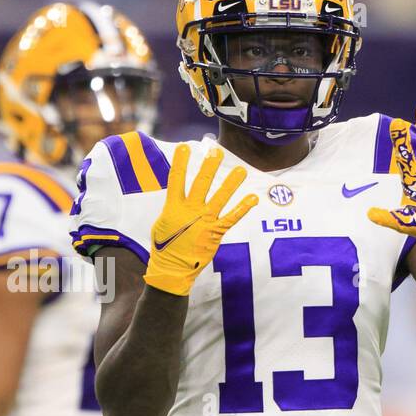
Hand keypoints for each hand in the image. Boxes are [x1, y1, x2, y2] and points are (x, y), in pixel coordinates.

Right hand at [143, 144, 257, 295]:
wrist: (172, 268)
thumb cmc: (165, 246)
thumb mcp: (162, 224)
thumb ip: (173, 209)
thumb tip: (178, 198)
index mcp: (173, 208)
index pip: (176, 180)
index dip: (180, 163)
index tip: (184, 147)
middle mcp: (190, 211)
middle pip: (201, 184)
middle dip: (209, 167)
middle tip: (217, 152)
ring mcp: (204, 221)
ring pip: (220, 198)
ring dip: (231, 183)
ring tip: (241, 170)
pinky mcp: (216, 232)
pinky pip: (232, 218)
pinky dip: (243, 208)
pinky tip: (253, 198)